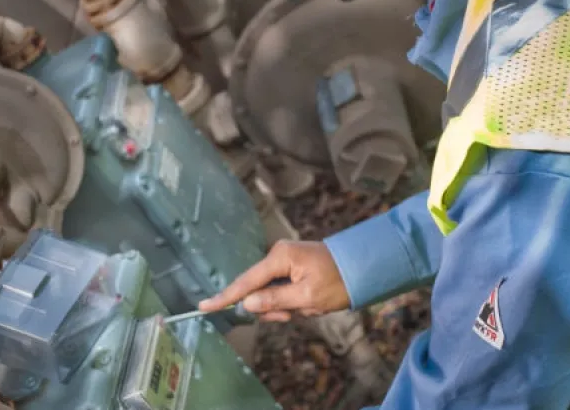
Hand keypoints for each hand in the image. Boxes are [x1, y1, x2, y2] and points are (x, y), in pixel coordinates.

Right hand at [198, 240, 350, 321]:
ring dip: (285, 307)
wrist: (365, 268)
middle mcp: (279, 255)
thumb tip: (246, 303)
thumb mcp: (307, 297)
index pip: (245, 281)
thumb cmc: (339, 281)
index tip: (204, 307)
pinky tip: (309, 302)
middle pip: (257, 290)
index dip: (225, 297)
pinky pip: (281, 290)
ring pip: (270, 294)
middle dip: (272, 308)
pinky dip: (292, 302)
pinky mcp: (292, 266)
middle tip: (293, 315)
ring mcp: (285, 260)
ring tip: (308, 307)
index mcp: (280, 257)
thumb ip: (274, 300)